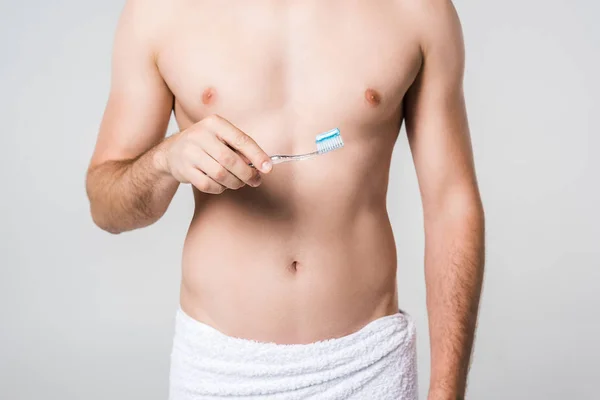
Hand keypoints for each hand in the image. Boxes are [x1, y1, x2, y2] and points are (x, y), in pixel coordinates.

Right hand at [158, 114, 272, 193]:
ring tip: (238, 183)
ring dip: (234, 183)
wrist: (172, 152)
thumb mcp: (221, 137)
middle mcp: (200, 135)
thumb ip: (239, 149)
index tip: (268, 168)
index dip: (257, 155)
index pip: (240, 139)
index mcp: (214, 123)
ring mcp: (189, 152)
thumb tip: (261, 166)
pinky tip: (222, 185)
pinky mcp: (184, 169)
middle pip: (230, 160)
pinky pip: (208, 185)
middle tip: (255, 180)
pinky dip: (219, 188)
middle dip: (247, 174)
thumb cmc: (205, 145)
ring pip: (220, 174)